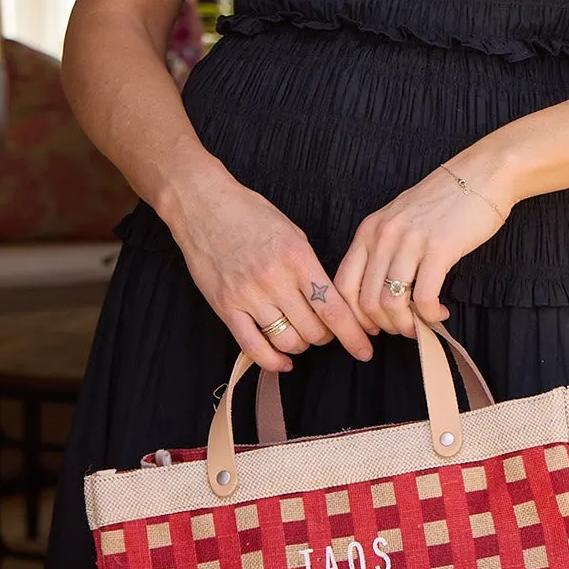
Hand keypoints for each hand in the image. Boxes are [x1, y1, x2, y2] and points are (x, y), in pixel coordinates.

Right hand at [164, 164, 372, 369]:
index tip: (364, 349)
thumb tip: (330, 302)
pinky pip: (254, 347)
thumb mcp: (293, 233)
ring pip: (287, 341)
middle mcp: (274, 279)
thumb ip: (311, 268)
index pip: (332, 308)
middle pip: (313, 330)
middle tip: (324, 330)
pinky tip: (283, 360)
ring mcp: (248, 295)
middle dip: (325, 337)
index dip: (352, 335)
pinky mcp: (225, 308)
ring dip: (301, 345)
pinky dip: (273, 361)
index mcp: (297, 257)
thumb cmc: (251, 215)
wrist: (203, 207)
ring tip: (300, 334)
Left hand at [334, 164, 511, 338]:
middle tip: (404, 328)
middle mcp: (383, 235)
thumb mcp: (399, 220)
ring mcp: (410, 241)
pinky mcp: (439, 249)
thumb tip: (379, 297)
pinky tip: (440, 313)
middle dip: (385, 326)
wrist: (481, 175)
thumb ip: (385, 251)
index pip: (343, 285)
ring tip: (422, 323)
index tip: (372, 328)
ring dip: (407, 325)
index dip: (354, 317)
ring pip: (392, 304)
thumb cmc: (443, 201)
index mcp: (369, 230)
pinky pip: (424, 297)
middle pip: (366, 302)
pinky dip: (430, 315)